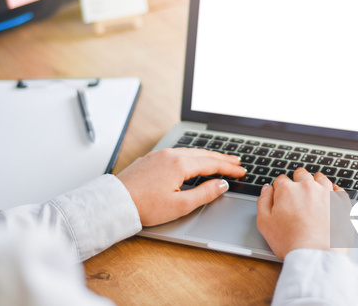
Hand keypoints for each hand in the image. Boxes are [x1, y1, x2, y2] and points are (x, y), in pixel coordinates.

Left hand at [117, 148, 245, 226]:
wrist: (115, 202)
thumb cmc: (145, 206)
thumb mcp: (180, 206)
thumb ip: (204, 194)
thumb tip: (221, 185)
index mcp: (180, 164)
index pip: (212, 164)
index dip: (229, 168)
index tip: (242, 170)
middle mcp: (170, 154)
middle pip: (203, 154)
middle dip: (221, 158)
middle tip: (237, 161)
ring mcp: (159, 154)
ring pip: (189, 151)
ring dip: (206, 155)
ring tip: (219, 159)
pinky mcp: (150, 158)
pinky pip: (177, 152)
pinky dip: (191, 155)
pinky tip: (192, 160)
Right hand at [256, 168, 351, 259]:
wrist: (316, 255)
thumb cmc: (290, 241)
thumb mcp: (264, 223)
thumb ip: (263, 201)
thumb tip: (267, 189)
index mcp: (287, 190)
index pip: (281, 180)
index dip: (279, 188)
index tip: (281, 196)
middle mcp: (307, 186)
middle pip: (301, 175)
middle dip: (297, 181)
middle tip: (297, 193)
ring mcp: (327, 193)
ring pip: (321, 179)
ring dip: (316, 182)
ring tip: (314, 193)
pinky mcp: (342, 203)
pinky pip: (339, 190)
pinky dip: (334, 192)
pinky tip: (331, 198)